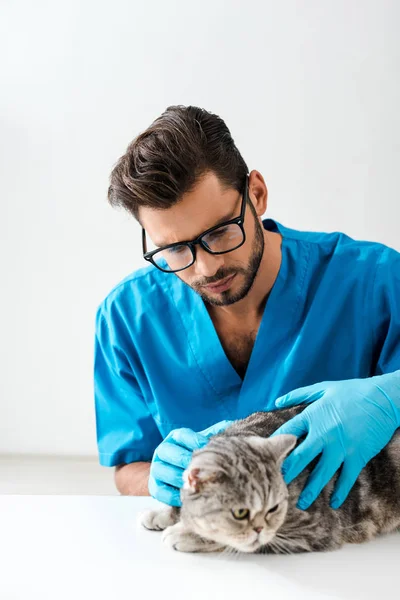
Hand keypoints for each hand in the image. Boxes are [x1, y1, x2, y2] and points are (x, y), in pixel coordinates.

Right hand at [149, 420, 232, 505]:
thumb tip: (231, 427)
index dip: (194, 440)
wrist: (181, 476)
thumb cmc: (198, 458)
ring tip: (194, 483)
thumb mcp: (206, 444)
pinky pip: (159, 491)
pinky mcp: (154, 486)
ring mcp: (156, 469)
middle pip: (168, 451)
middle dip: (184, 460)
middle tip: (198, 468)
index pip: (182, 435)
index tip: (207, 448)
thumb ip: (217, 435)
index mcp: (176, 437)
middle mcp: (163, 450)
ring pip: (162, 471)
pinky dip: (172, 495)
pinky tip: (186, 497)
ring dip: (178, 478)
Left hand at [271, 372, 399, 509]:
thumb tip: (277, 401)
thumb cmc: (352, 391)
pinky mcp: (357, 456)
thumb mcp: (323, 388)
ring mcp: (341, 447)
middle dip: (287, 473)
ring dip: (311, 490)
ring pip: (321, 473)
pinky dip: (340, 492)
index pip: (288, 433)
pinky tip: (334, 503)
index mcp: (313, 416)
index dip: (276, 445)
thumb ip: (298, 395)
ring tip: (301, 504)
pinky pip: (346, 478)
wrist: (383, 398)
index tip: (267, 457)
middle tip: (277, 485)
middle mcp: (323, 433)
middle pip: (300, 457)